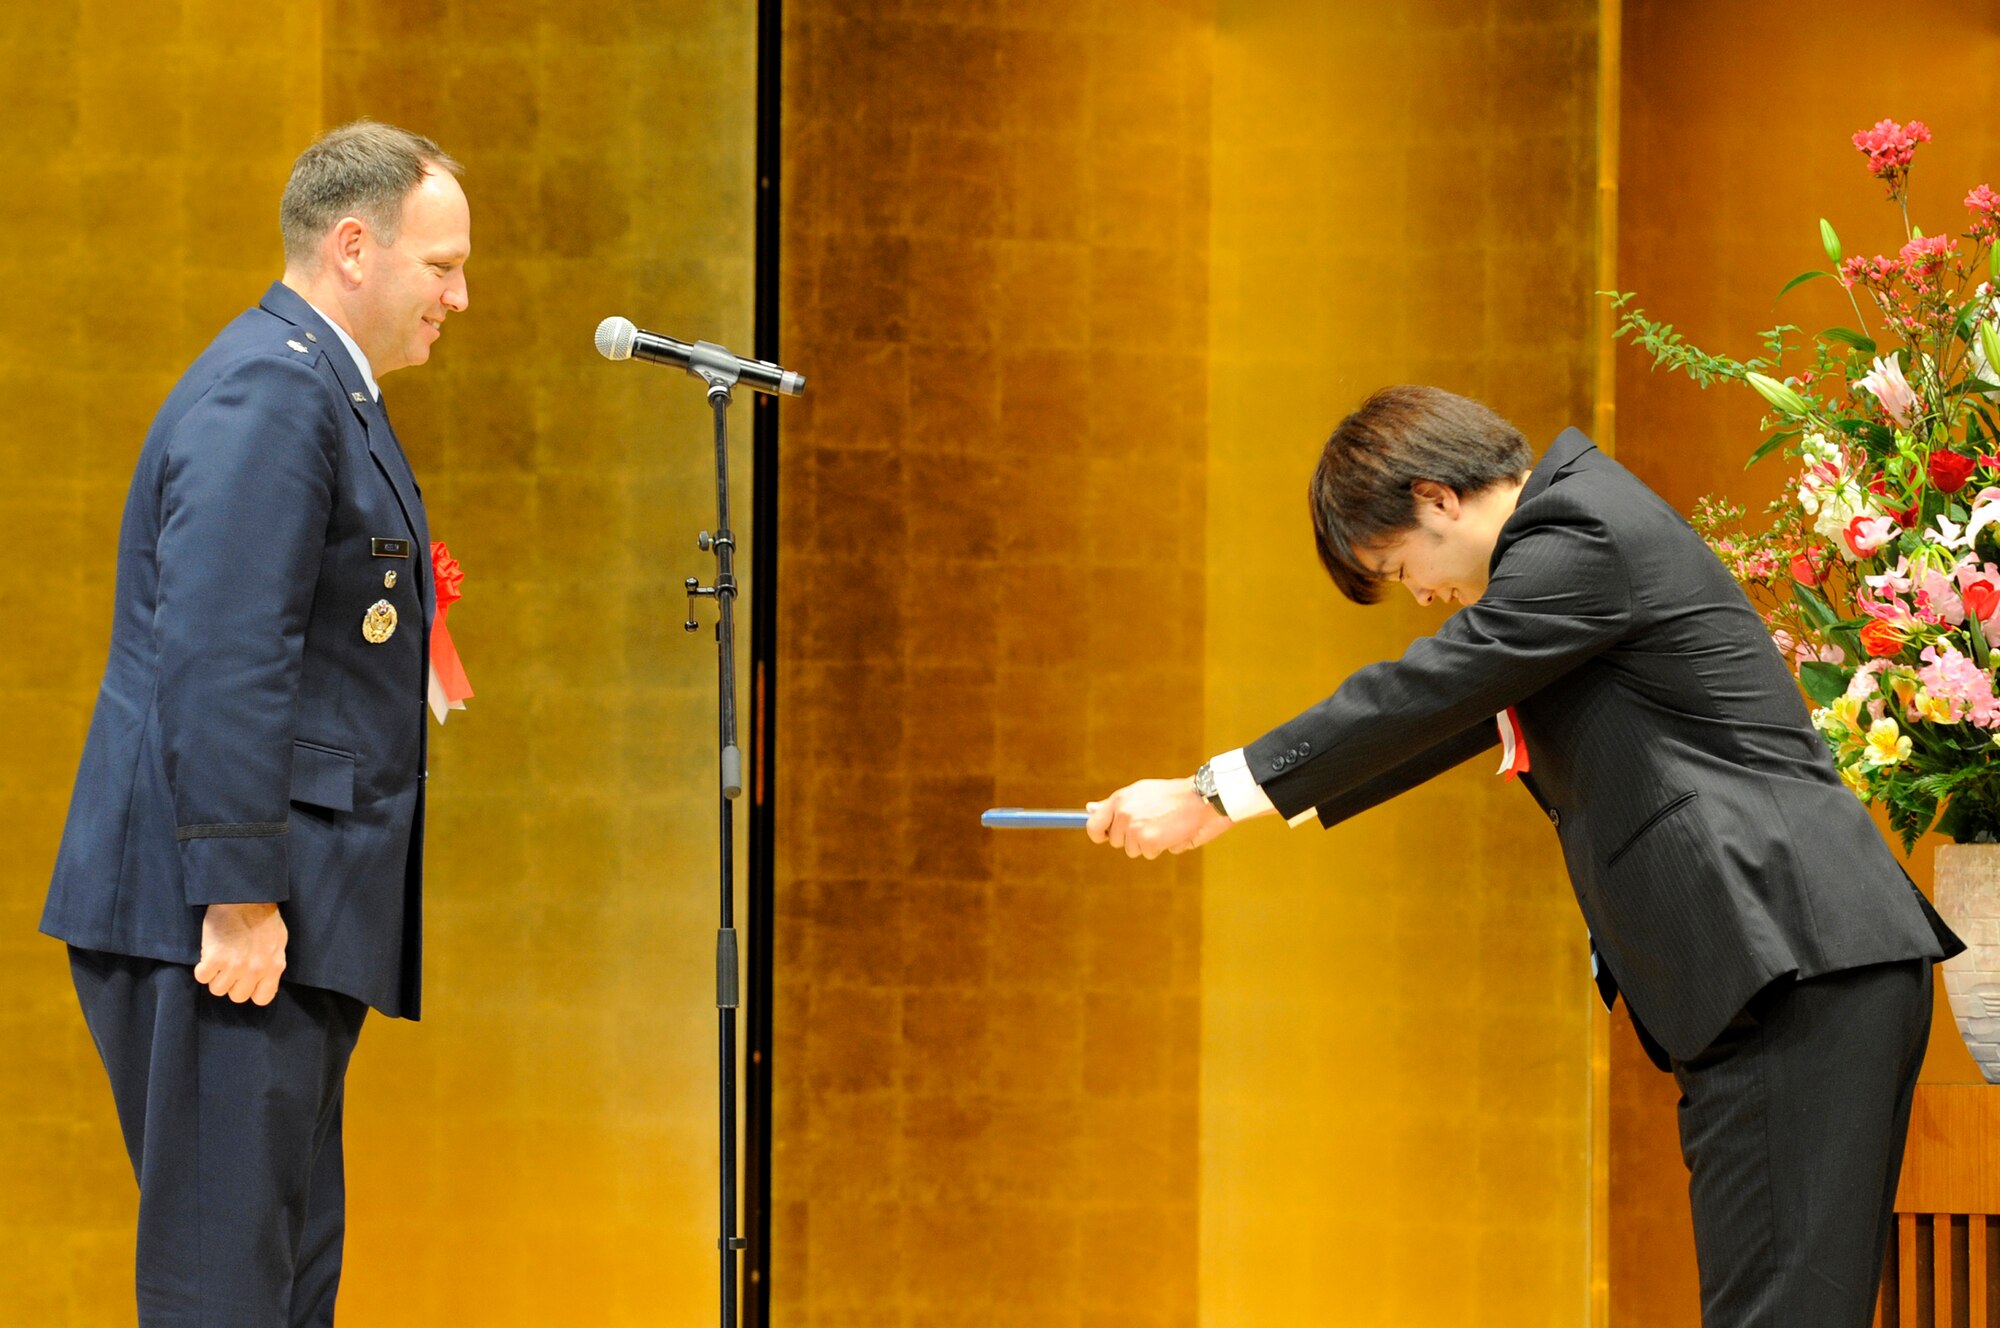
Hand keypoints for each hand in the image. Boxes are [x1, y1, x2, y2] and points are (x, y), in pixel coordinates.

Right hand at [193, 902, 288, 1005]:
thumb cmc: (262, 916)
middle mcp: (256, 969)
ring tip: (219, 959)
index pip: (263, 998)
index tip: (245, 982)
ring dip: (215, 977)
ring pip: (218, 989)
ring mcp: (235, 965)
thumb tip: (264, 982)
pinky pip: (202, 977)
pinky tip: (208, 956)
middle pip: (238, 997)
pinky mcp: (215, 957)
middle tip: (229, 967)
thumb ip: (272, 964)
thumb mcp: (277, 941)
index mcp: (274, 966)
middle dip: (232, 984)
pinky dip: (202, 969)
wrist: (243, 896)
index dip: (251, 991)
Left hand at [1086, 778, 1232, 859]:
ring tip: (1163, 826)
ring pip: (1133, 850)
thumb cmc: (1171, 796)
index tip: (1106, 837)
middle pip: (1116, 841)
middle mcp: (1123, 812)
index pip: (1093, 824)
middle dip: (1132, 838)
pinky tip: (1170, 832)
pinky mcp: (1148, 841)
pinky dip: (1161, 847)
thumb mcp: (1140, 793)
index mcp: (1119, 799)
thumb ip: (1115, 804)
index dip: (1099, 834)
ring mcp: (1134, 827)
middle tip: (1152, 823)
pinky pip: (1148, 853)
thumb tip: (1089, 809)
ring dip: (1148, 843)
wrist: (1200, 798)